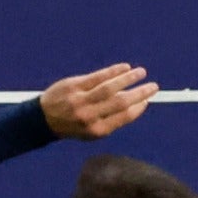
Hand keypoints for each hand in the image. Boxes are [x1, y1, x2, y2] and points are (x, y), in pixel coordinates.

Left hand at [40, 63, 159, 139]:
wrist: (43, 120)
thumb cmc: (72, 125)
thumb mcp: (91, 130)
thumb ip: (112, 118)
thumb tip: (137, 103)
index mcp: (96, 130)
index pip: (124, 117)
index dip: (138, 107)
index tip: (147, 99)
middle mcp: (89, 116)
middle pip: (120, 102)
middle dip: (140, 93)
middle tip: (153, 86)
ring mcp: (81, 100)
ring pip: (110, 87)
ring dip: (128, 78)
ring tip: (141, 72)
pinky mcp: (74, 86)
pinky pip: (98, 76)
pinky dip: (113, 71)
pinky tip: (124, 67)